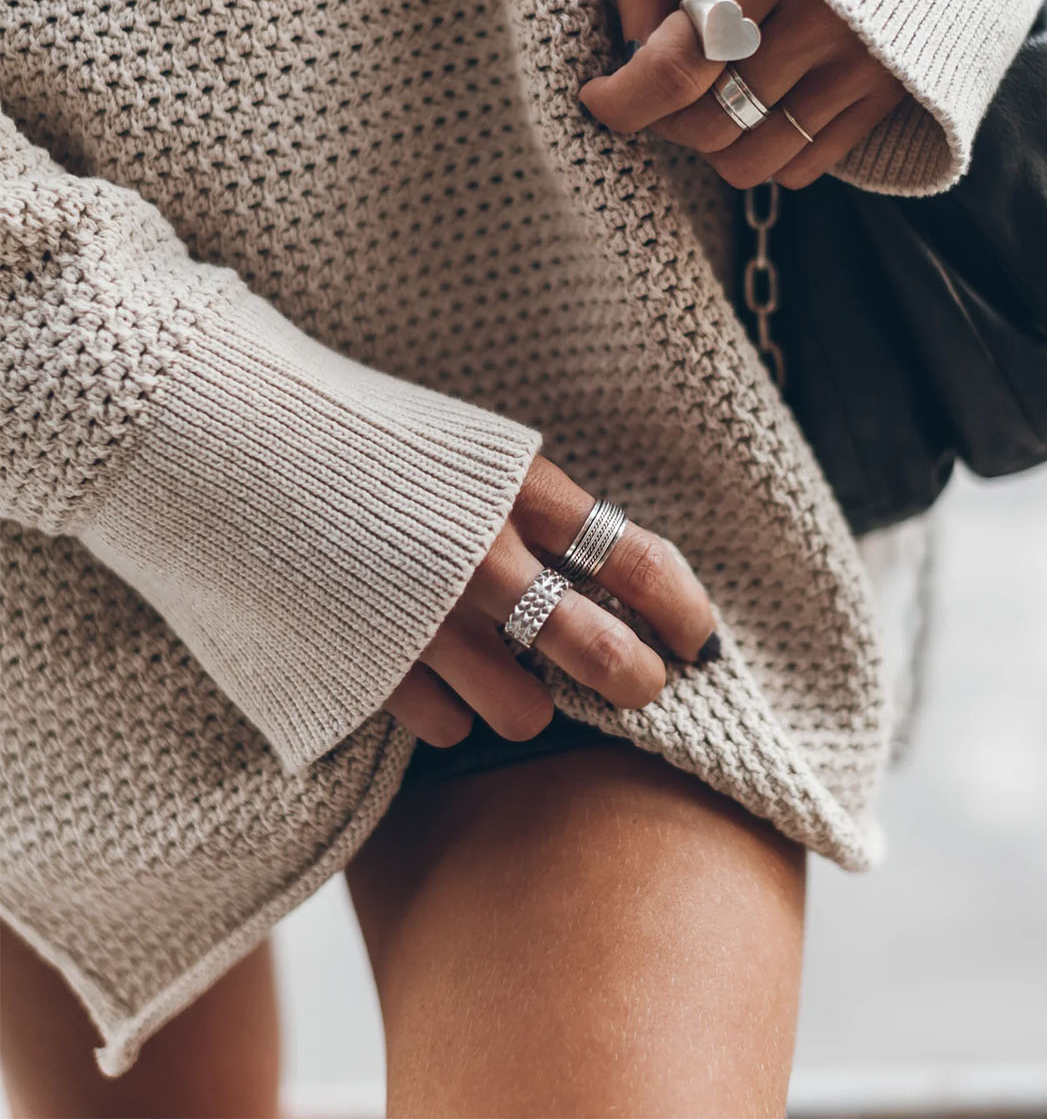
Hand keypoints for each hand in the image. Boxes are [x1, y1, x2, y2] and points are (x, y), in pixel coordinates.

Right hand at [384, 455, 715, 746]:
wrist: (227, 438)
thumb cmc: (358, 439)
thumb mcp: (466, 455)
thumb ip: (532, 512)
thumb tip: (605, 577)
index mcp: (516, 491)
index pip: (639, 562)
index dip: (685, 612)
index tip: (699, 641)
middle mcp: (482, 560)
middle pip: (604, 655)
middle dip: (635, 682)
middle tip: (635, 683)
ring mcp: (423, 621)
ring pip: (527, 715)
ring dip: (526, 703)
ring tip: (498, 668)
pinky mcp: (367, 668)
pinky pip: (446, 727)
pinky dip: (449, 710)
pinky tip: (425, 672)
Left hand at [578, 0, 905, 188]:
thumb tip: (628, 67)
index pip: (678, 66)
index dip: (623, 99)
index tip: (597, 98)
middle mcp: (824, 15)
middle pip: (709, 122)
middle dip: (662, 118)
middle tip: (656, 88)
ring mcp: (865, 61)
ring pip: (751, 161)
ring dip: (710, 143)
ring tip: (708, 97)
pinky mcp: (890, 92)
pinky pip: (800, 168)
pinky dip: (762, 152)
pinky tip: (757, 106)